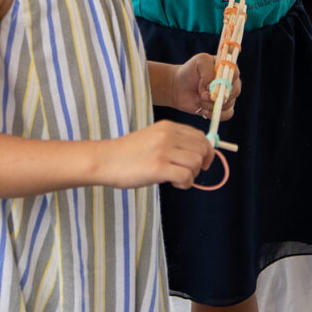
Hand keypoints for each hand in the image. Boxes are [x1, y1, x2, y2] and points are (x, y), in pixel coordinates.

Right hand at [96, 121, 218, 191]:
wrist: (105, 160)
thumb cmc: (127, 154)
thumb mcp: (152, 138)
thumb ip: (173, 142)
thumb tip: (198, 154)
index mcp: (167, 127)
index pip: (200, 136)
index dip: (206, 151)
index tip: (203, 162)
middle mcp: (168, 136)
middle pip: (202, 149)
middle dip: (201, 164)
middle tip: (188, 173)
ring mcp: (163, 151)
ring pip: (196, 163)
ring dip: (192, 175)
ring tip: (177, 178)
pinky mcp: (159, 168)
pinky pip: (186, 176)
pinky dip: (185, 184)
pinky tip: (174, 184)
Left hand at [167, 52, 236, 123]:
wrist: (179, 87)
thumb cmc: (190, 71)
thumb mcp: (199, 62)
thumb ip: (208, 71)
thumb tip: (212, 88)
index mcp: (227, 68)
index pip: (234, 73)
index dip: (224, 80)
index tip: (210, 84)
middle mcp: (230, 82)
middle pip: (235, 90)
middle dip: (217, 95)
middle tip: (203, 95)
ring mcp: (227, 95)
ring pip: (228, 103)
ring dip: (211, 104)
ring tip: (199, 100)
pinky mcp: (222, 108)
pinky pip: (227, 114)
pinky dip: (215, 114)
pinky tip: (204, 111)